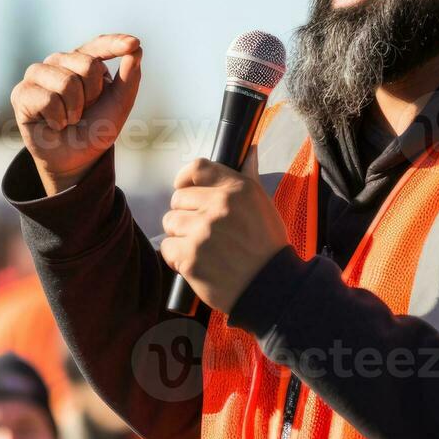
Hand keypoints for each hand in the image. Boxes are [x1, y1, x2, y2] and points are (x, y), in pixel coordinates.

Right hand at [11, 34, 142, 195]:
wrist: (76, 159)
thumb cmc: (96, 128)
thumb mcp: (119, 105)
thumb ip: (129, 78)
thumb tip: (136, 49)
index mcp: (83, 60)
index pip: (99, 45)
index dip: (115, 43)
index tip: (134, 43)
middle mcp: (58, 61)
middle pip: (88, 65)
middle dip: (93, 95)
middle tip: (84, 111)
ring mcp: (38, 74)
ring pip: (67, 82)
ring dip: (75, 110)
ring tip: (69, 118)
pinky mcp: (22, 92)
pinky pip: (48, 100)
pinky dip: (58, 119)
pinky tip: (54, 123)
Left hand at [159, 155, 288, 314]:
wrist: (271, 288)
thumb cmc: (267, 247)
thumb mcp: (263, 205)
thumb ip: (248, 177)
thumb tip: (248, 150)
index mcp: (238, 189)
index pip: (197, 168)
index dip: (185, 178)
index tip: (184, 188)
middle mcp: (219, 206)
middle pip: (178, 199)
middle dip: (185, 214)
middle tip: (201, 231)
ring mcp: (203, 231)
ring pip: (170, 223)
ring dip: (180, 236)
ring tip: (200, 248)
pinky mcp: (190, 257)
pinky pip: (167, 248)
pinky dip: (176, 258)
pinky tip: (194, 264)